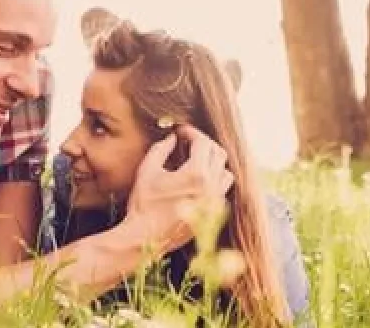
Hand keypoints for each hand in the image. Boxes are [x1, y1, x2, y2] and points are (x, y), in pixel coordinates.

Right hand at [118, 124, 234, 254]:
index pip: (203, 143)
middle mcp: (211, 188)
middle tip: (188, 142)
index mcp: (196, 175)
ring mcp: (215, 203)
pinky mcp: (213, 215)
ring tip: (196, 160)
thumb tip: (172, 138)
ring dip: (213, 162)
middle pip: (218, 153)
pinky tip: (198, 181)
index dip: (192, 133)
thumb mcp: (147, 170)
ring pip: (225, 172)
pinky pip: (222, 191)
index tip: (180, 132)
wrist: (145, 238)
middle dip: (203, 144)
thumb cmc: (144, 204)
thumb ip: (161, 149)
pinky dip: (214, 181)